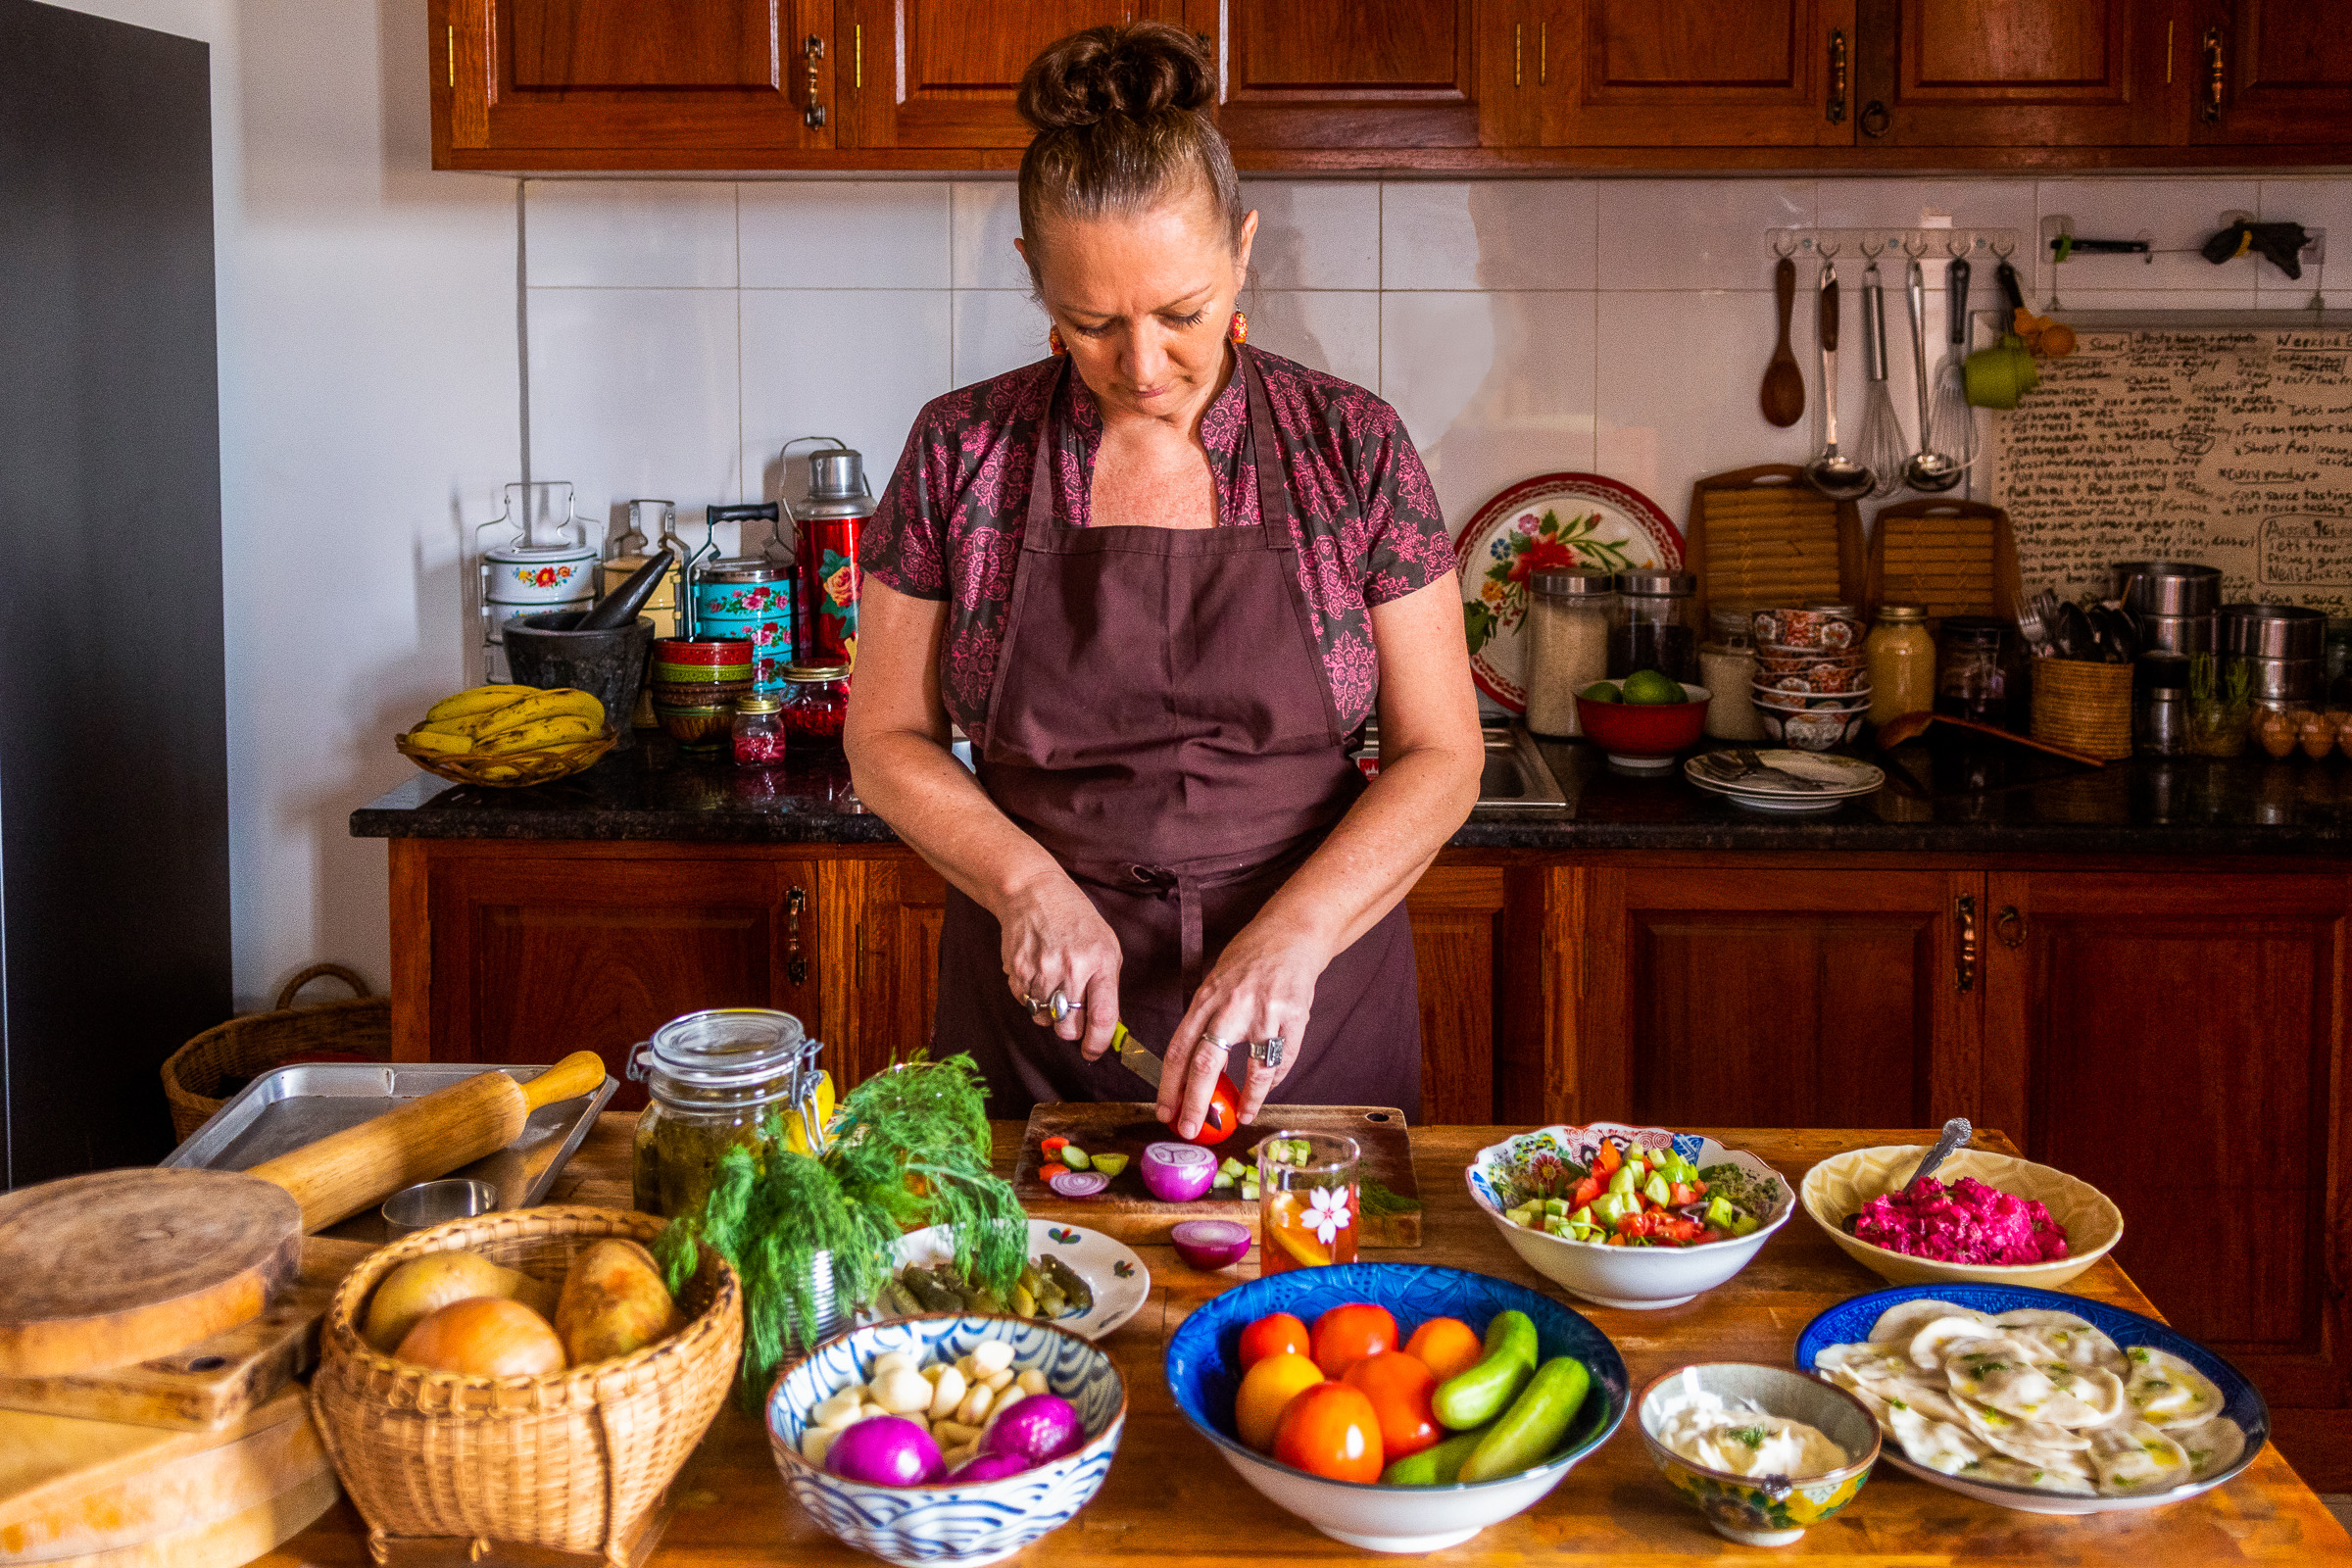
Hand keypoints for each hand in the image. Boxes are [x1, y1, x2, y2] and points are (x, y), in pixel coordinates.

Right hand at [997, 869, 1120, 1059]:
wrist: (1034, 893)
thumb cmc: (1076, 920)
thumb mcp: (1106, 945)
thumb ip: (1107, 985)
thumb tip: (1104, 1026)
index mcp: (1100, 962)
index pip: (1103, 1018)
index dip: (1099, 1043)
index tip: (1094, 1051)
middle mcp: (1071, 969)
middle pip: (1068, 1028)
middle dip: (1071, 1030)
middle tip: (1072, 1013)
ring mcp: (1041, 971)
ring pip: (1044, 1020)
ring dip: (1049, 1012)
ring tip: (1054, 984)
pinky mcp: (1017, 971)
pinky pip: (1025, 1004)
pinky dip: (1032, 998)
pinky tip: (1038, 974)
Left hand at [1159, 921, 1330, 1136]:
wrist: (1291, 933)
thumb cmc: (1249, 960)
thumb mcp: (1215, 983)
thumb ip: (1205, 1020)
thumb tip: (1192, 1069)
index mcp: (1205, 999)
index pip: (1179, 1049)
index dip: (1169, 1085)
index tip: (1163, 1111)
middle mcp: (1231, 1006)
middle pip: (1205, 1064)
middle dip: (1194, 1103)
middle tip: (1189, 1129)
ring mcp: (1264, 1011)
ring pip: (1252, 1068)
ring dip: (1246, 1100)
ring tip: (1239, 1118)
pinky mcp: (1294, 1016)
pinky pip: (1283, 1058)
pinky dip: (1274, 1080)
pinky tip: (1266, 1091)